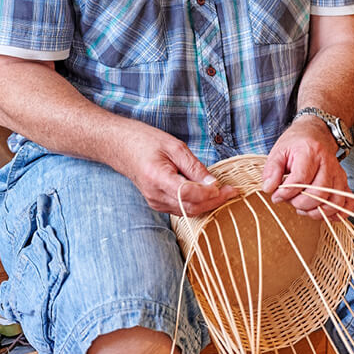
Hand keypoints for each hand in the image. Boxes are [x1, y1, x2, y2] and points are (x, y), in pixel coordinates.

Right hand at [122, 129, 236, 216]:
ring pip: (188, 211)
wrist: (121, 147)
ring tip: (223, 191)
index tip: (227, 187)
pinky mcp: (157, 204)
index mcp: (158, 178)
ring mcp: (155, 202)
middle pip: (191, 207)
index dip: (211, 193)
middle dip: (214, 201)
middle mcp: (155, 195)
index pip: (189, 194)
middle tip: (232, 191)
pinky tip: (207, 194)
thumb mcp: (175, 147)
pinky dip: (197, 204)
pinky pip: (181, 209)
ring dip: (207, 204)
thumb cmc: (146, 141)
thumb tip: (213, 184)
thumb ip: (194, 167)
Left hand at [261, 118, 353, 219]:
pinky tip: (324, 212)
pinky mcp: (344, 182)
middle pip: (319, 193)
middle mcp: (328, 163)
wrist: (316, 133)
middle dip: (300, 204)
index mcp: (310, 152)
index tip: (277, 196)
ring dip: (316, 211)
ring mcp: (338, 174)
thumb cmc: (296, 144)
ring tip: (303, 207)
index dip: (286, 193)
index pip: (301, 179)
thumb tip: (269, 188)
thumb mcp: (278, 151)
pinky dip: (338, 213)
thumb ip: (271, 170)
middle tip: (290, 201)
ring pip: (334, 201)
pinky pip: (348, 202)